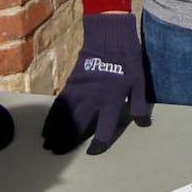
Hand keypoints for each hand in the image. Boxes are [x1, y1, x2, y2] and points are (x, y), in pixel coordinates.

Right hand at [42, 13, 150, 154]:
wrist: (109, 37)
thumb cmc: (127, 60)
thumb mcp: (139, 82)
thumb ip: (139, 104)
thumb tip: (144, 124)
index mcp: (112, 100)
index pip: (104, 127)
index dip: (99, 142)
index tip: (93, 152)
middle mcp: (93, 98)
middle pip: (78, 124)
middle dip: (68, 141)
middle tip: (58, 154)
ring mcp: (80, 91)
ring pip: (66, 116)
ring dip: (57, 132)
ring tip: (49, 146)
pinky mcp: (71, 83)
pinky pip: (59, 104)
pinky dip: (52, 117)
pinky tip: (47, 127)